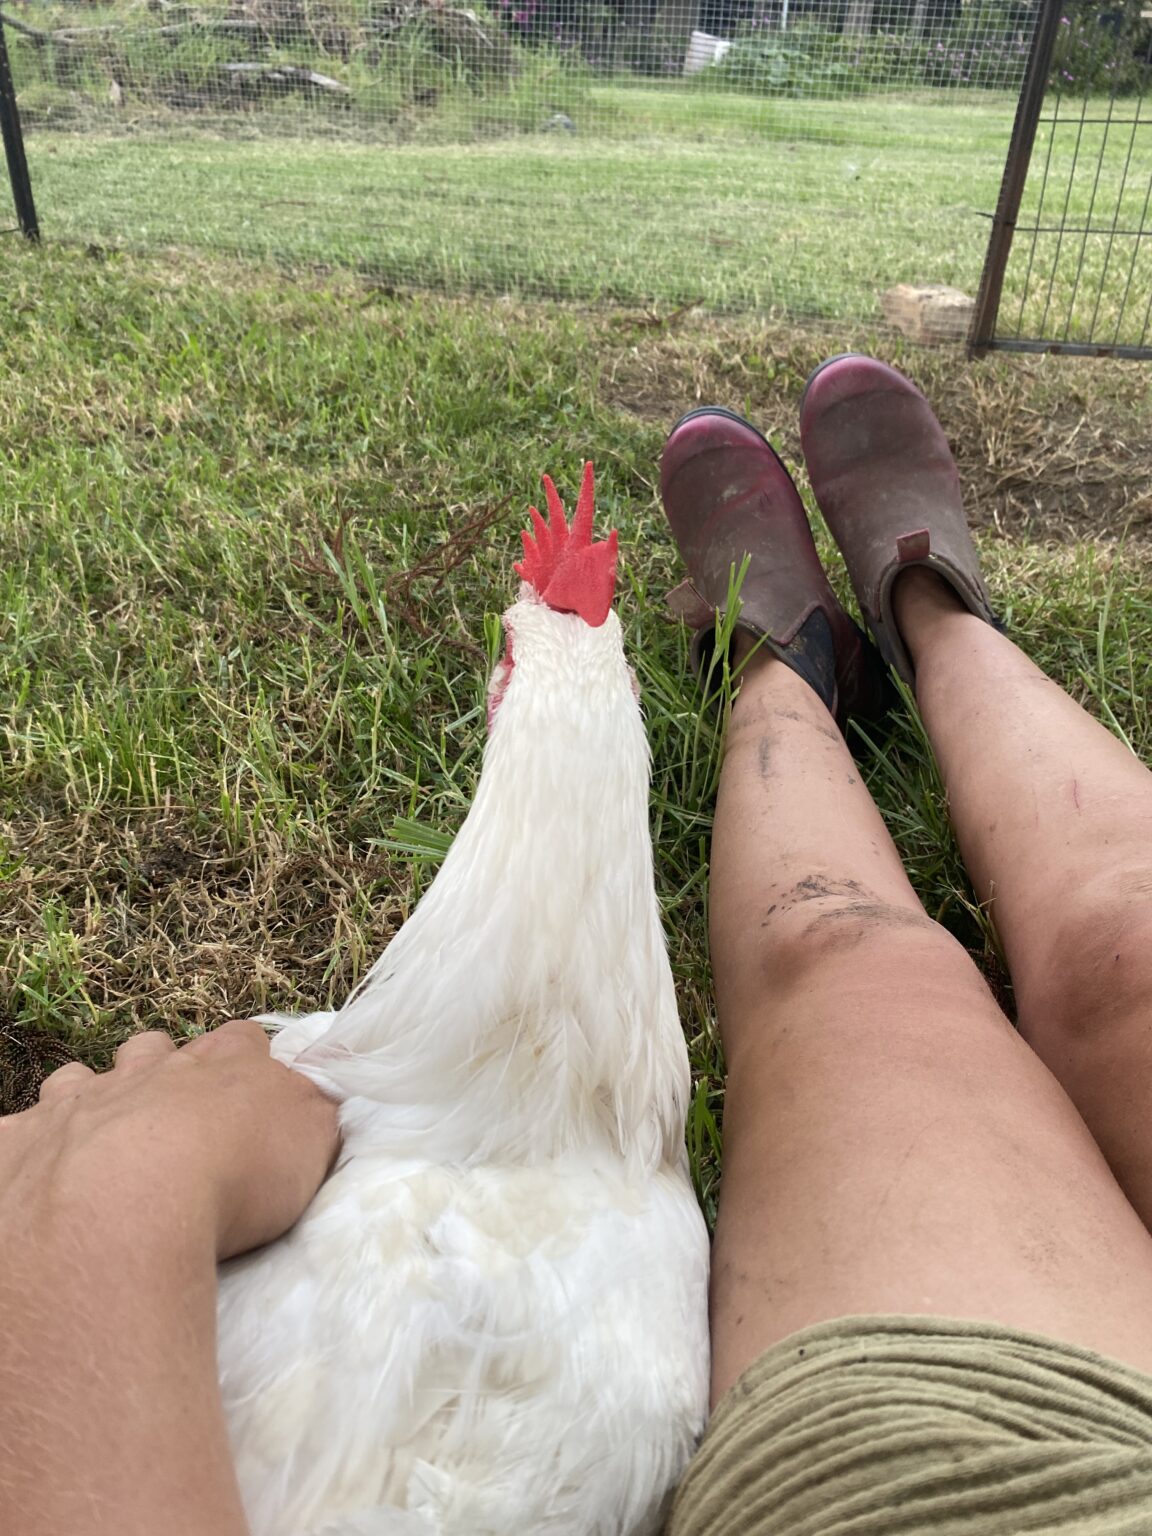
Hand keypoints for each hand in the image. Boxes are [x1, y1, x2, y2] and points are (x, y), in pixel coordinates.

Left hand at [0, 1018, 340, 1260]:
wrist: (127, 1210)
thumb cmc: (233, 1176)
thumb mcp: (311, 1141)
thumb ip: (316, 1113)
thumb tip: (319, 1102)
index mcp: (218, 1068)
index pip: (239, 1039)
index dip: (245, 1056)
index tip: (252, 1079)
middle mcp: (146, 1073)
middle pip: (153, 1050)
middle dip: (161, 1070)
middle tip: (174, 1114)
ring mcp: (76, 1104)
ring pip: (78, 1080)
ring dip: (89, 1100)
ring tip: (100, 1141)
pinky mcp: (21, 1146)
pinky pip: (18, 1135)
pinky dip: (30, 1150)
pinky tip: (40, 1179)